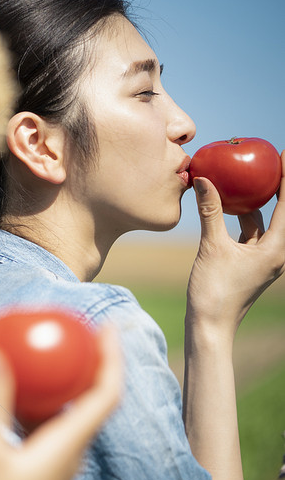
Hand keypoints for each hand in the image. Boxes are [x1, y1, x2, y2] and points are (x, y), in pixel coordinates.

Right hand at [0, 327, 122, 479]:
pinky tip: (12, 386)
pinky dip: (37, 398)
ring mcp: (54, 459)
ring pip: (67, 410)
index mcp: (67, 447)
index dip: (111, 358)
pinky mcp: (37, 464)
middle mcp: (68, 451)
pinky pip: (45, 422)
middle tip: (74, 330)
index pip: (105, 395)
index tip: (105, 327)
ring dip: (62, 379)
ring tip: (45, 350)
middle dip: (89, 361)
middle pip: (92, 398)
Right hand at [187, 150, 284, 332]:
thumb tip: (203, 179)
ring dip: (258, 201)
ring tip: (251, 178)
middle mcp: (277, 252)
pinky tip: (232, 205)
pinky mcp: (251, 262)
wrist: (210, 325)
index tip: (284, 154)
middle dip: (278, 187)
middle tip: (272, 161)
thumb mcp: (211, 247)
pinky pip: (252, 232)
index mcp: (276, 248)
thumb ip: (210, 212)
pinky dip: (244, 216)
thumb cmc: (214, 290)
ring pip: (266, 221)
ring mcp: (265, 257)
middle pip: (282, 212)